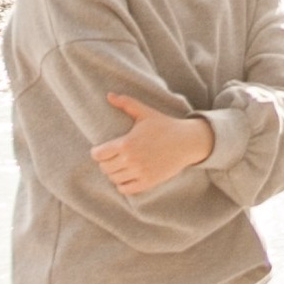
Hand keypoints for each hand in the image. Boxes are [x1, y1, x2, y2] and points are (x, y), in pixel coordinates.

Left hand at [93, 95, 215, 195]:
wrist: (186, 141)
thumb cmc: (164, 125)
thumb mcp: (145, 113)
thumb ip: (126, 104)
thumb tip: (109, 95)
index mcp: (127, 143)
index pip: (98, 155)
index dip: (97, 152)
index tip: (100, 150)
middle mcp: (131, 160)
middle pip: (104, 168)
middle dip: (105, 162)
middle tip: (111, 157)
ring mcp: (140, 172)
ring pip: (114, 179)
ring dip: (113, 173)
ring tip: (118, 166)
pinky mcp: (148, 182)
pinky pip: (126, 189)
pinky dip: (122, 185)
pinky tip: (127, 176)